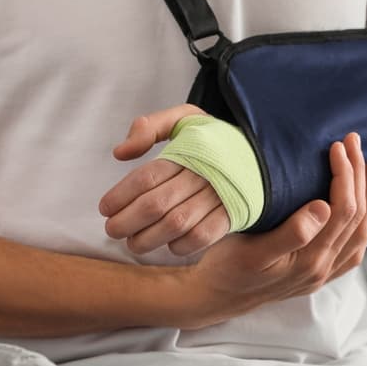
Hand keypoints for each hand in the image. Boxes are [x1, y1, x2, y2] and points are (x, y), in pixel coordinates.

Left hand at [99, 104, 231, 256]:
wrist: (261, 156)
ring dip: (148, 238)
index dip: (121, 195)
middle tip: (112, 230)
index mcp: (188, 149)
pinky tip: (168, 244)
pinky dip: (180, 245)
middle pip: (156, 204)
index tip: (104, 208)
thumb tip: (120, 153)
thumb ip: (150, 127)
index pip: (146, 177)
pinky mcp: (232, 215)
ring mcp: (219, 196)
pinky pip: (202, 237)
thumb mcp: (184, 119)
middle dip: (127, 221)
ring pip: (175, 224)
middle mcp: (202, 173)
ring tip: (133, 242)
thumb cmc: (212, 141)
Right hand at [179, 132, 366, 328]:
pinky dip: (364, 220)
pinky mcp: (317, 273)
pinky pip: (353, 246)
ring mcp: (322, 273)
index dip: (344, 174)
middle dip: (359, 176)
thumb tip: (325, 207)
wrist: (215, 298)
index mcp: (310, 260)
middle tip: (354, 142)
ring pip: (360, 231)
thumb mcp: (251, 249)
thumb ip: (291, 232)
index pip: (343, 209)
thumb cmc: (227, 269)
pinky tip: (363, 206)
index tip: (335, 146)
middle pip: (357, 216)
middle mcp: (322, 268)